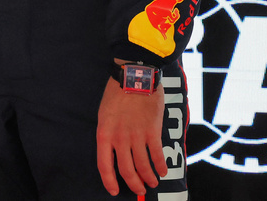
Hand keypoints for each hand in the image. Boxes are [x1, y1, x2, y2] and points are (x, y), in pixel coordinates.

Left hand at [96, 73, 166, 195]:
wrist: (134, 77)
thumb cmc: (117, 93)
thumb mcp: (105, 114)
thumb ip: (110, 133)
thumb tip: (117, 149)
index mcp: (104, 133)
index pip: (104, 164)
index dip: (109, 181)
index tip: (114, 191)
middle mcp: (119, 138)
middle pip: (126, 170)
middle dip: (134, 183)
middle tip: (139, 189)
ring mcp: (136, 136)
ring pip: (143, 166)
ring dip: (149, 178)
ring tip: (152, 182)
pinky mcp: (152, 131)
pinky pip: (157, 155)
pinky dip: (160, 166)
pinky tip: (162, 171)